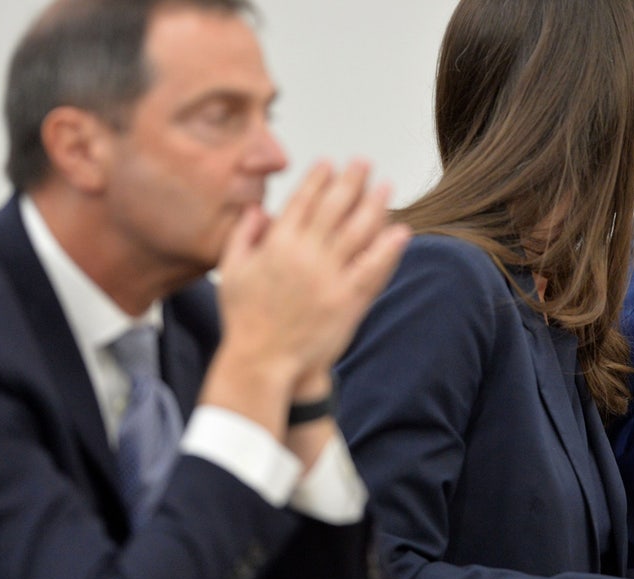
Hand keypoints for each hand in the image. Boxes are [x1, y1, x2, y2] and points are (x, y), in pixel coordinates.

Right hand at [201, 160, 409, 447]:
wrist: (261, 362)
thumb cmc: (244, 319)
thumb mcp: (231, 272)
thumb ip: (243, 236)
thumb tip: (256, 209)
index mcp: (276, 244)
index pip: (302, 201)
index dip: (318, 178)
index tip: (330, 163)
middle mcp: (304, 255)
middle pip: (334, 208)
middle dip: (351, 180)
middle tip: (364, 162)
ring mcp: (328, 278)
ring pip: (357, 232)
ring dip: (374, 205)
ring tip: (386, 187)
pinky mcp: (347, 301)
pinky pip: (372, 269)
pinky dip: (388, 249)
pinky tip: (401, 231)